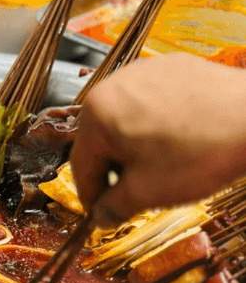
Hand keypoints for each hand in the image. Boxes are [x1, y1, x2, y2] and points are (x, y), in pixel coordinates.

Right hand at [70, 54, 245, 226]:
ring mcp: (145, 71)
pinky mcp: (173, 67)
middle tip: (136, 194)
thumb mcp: (148, 192)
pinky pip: (154, 102)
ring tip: (164, 168)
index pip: (81, 164)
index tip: (101, 213)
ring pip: (128, 119)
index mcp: (97, 112)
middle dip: (117, 168)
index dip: (91, 196)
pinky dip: (161, 125)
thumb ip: (114, 207)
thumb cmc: (202, 150)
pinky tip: (182, 143)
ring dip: (138, 146)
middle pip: (103, 138)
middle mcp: (115, 83)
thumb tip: (102, 215)